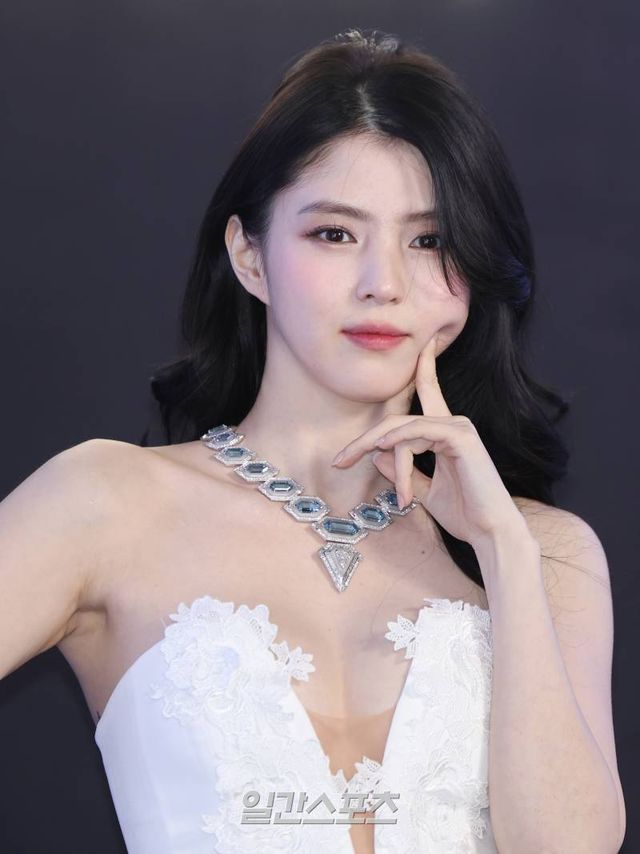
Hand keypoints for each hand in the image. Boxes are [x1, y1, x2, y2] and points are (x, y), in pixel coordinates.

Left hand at [331, 336, 524, 547]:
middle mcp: (453, 424)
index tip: (422, 344)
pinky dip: (398, 440)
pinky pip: (419, 431)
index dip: (424, 368)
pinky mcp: (462, 438)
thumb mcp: (423, 491)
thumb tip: (376, 452)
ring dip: (377, 451)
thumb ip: (401, 470)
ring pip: (403, 429)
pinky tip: (381, 447)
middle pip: (398, 420)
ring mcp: (459, 428)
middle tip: (339, 460)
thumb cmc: (465, 514)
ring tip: (358, 468)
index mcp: (446, 433)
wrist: (490, 533)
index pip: (430, 393)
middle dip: (365, 439)